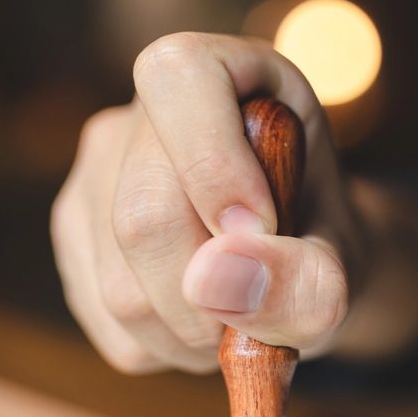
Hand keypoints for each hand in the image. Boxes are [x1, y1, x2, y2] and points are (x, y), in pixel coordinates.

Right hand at [51, 33, 417, 374]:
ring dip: (193, 333)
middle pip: (143, 214)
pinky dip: (163, 346)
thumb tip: (215, 280)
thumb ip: (306, 274)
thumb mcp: (344, 263)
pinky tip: (197, 320)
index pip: (179, 77)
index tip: (264, 226)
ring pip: (119, 284)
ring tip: (237, 314)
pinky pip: (103, 317)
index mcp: (225, 70)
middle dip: (212, 295)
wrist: (293, 266)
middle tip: (263, 309)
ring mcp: (95, 169)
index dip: (213, 161)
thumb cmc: (320, 245)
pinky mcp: (73, 229)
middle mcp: (142, 112)